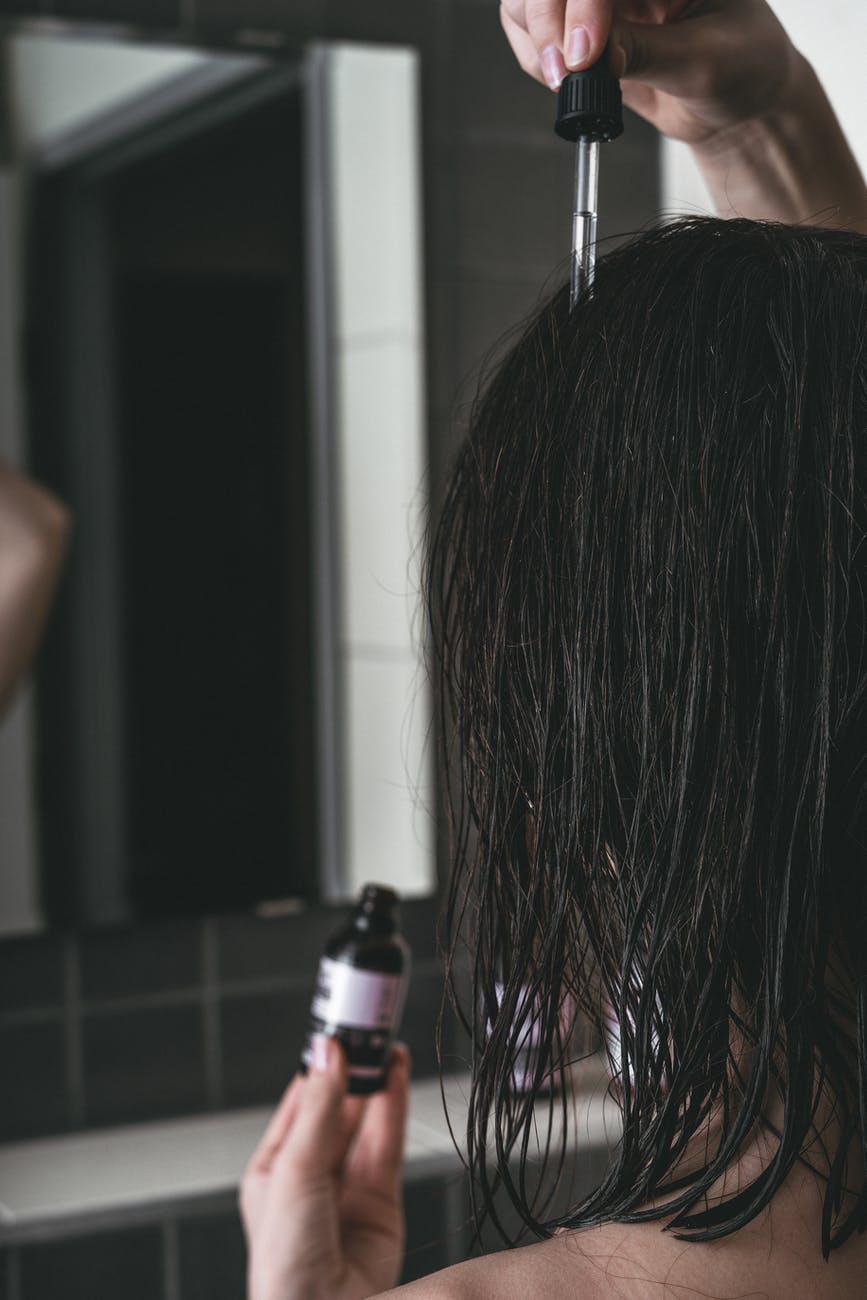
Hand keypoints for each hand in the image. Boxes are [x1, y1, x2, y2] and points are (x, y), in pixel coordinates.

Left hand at [240, 1036, 410, 1299]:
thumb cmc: (285, 1265)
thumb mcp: (295, 1172)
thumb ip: (319, 1109)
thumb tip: (326, 1053)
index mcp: (275, 1167)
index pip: (302, 1099)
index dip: (322, 1062)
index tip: (340, 1026)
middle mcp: (311, 1175)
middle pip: (336, 1106)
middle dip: (353, 1069)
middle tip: (370, 1028)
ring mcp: (347, 1187)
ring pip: (365, 1120)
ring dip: (376, 1082)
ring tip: (388, 1043)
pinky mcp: (382, 1200)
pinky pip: (387, 1143)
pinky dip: (394, 1106)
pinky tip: (397, 1076)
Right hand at [499, 0, 798, 145]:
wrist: (738, 104)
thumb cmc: (743, 67)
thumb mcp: (703, 61)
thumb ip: (646, 51)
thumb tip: (593, 55)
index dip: (584, 2)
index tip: (587, 53)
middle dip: (549, 18)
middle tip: (566, 70)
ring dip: (537, 36)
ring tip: (564, 79)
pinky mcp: (582, 26)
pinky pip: (530, 28)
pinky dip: (536, 56)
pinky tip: (564, 80)